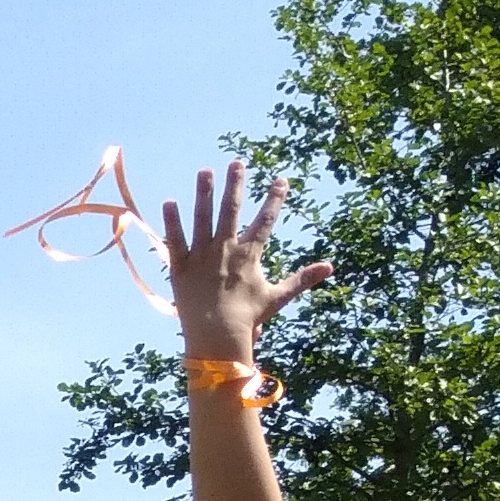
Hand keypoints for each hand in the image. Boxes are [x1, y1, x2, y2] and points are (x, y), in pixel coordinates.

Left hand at [161, 163, 329, 354]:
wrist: (217, 337)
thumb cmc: (248, 319)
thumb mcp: (277, 296)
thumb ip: (302, 279)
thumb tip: (331, 267)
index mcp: (249, 255)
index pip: (265, 221)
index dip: (274, 199)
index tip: (281, 180)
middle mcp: (225, 250)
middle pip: (231, 211)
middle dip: (235, 185)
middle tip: (237, 162)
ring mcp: (202, 257)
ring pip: (202, 219)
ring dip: (204, 193)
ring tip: (205, 171)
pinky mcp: (181, 268)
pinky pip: (175, 240)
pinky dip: (171, 222)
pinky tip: (168, 202)